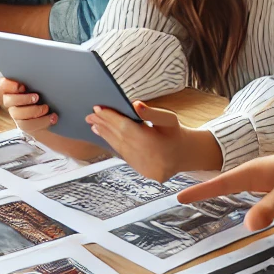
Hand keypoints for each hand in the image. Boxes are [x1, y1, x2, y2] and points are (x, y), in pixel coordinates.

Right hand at [0, 78, 55, 132]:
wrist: (51, 113)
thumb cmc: (44, 95)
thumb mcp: (40, 86)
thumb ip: (35, 81)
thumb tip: (42, 70)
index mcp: (14, 90)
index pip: (5, 85)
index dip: (10, 85)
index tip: (22, 86)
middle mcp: (13, 103)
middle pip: (8, 101)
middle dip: (23, 99)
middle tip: (37, 97)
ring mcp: (17, 115)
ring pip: (18, 115)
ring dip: (34, 111)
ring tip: (46, 108)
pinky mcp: (25, 126)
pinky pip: (29, 126)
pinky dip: (43, 122)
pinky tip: (53, 118)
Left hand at [87, 102, 222, 181]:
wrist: (183, 155)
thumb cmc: (175, 133)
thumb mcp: (169, 119)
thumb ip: (151, 112)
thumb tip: (135, 104)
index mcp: (152, 142)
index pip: (125, 127)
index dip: (110, 117)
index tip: (98, 108)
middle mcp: (144, 156)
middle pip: (118, 137)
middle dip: (104, 124)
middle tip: (90, 114)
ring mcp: (140, 165)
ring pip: (117, 146)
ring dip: (104, 133)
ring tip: (94, 123)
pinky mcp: (138, 170)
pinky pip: (121, 153)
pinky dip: (111, 143)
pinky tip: (104, 135)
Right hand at [177, 146, 273, 231]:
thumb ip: (270, 207)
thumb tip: (248, 225)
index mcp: (252, 172)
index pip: (220, 183)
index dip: (200, 191)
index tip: (179, 197)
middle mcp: (252, 174)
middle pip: (220, 184)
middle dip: (200, 192)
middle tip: (178, 202)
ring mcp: (258, 180)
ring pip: (231, 188)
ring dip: (213, 195)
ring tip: (193, 205)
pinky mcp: (266, 186)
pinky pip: (242, 193)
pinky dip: (229, 198)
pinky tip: (227, 207)